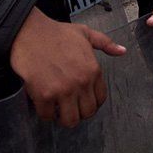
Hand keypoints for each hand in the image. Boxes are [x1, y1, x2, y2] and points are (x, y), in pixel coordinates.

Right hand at [10, 7, 125, 127]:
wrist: (30, 32)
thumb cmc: (56, 33)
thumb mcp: (85, 33)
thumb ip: (105, 43)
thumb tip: (122, 51)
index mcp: (93, 70)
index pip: (100, 100)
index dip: (91, 102)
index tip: (82, 100)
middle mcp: (81, 83)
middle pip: (87, 113)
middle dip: (78, 112)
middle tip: (69, 106)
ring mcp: (63, 90)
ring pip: (70, 120)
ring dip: (63, 117)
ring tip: (57, 109)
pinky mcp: (44, 95)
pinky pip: (47, 116)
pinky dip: (45, 113)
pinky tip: (43, 104)